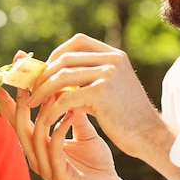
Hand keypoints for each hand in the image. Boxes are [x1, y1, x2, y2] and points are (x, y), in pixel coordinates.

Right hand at [0, 87, 127, 179]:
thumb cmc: (96, 162)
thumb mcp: (84, 132)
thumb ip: (73, 112)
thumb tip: (69, 86)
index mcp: (37, 146)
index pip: (19, 119)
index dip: (13, 98)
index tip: (12, 75)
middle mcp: (35, 157)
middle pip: (19, 126)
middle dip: (21, 101)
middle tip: (25, 79)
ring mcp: (45, 168)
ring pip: (34, 137)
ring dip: (44, 112)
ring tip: (55, 92)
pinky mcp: (59, 177)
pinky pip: (54, 149)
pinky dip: (60, 129)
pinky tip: (71, 114)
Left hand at [28, 33, 163, 158]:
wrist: (149, 136)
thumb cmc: (125, 117)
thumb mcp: (106, 90)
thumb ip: (85, 79)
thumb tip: (54, 77)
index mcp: (114, 55)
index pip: (78, 42)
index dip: (57, 53)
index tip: (44, 70)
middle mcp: (112, 59)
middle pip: (65, 58)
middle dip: (43, 74)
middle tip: (30, 90)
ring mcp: (107, 73)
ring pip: (61, 76)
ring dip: (42, 91)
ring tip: (31, 104)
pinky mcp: (101, 92)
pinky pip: (66, 97)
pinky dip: (52, 108)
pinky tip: (45, 119)